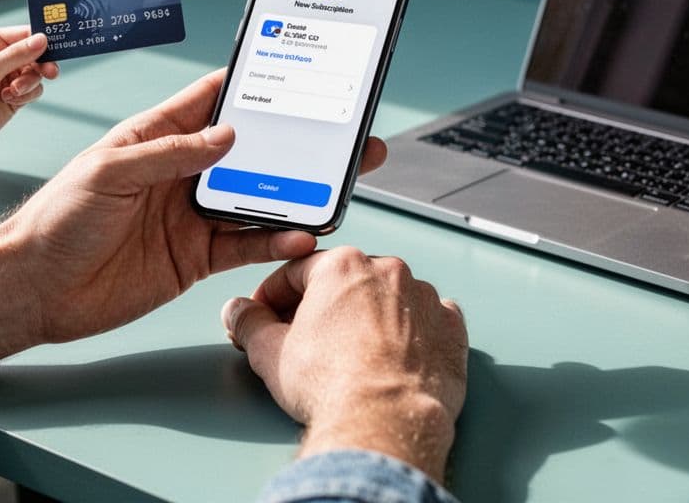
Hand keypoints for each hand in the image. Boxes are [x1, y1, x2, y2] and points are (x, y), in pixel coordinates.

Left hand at [0, 26, 58, 147]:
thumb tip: (42, 39)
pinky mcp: (15, 96)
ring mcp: (9, 77)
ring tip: (13, 91)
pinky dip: (27, 95)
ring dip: (29, 83)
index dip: (41, 39)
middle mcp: (1, 57)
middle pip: (36, 54)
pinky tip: (10, 99)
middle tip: (50, 72)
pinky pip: (34, 90)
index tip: (58, 45)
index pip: (24, 34)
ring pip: (37, 74)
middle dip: (41, 64)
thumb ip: (16, 55)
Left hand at [7, 69, 387, 343]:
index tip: (293, 74)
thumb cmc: (55, 220)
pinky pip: (244, 244)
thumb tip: (226, 138)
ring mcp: (190, 216)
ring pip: (256, 198)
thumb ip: (168, 154)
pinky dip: (274, 240)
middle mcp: (179, 173)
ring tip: (333, 188)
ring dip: (294, 193)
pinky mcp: (194, 258)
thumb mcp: (108, 171)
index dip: (249, 88)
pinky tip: (298, 236)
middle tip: (336, 138)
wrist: (35, 289)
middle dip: (292, 144)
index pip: (209, 102)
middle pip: (247, 152)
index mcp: (154, 138)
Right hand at [222, 247, 467, 482]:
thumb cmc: (333, 386)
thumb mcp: (269, 352)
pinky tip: (393, 356)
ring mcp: (424, 299)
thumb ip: (249, 322)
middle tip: (304, 339)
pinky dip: (412, 333)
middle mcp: (388, 272)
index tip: (268, 313)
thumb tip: (237, 311)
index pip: (298, 271)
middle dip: (323, 307)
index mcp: (342, 266)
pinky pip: (429, 320)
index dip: (275, 295)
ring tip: (351, 353)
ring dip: (369, 317)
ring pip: (389, 298)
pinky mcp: (451, 329)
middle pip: (346, 282)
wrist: (383, 421)